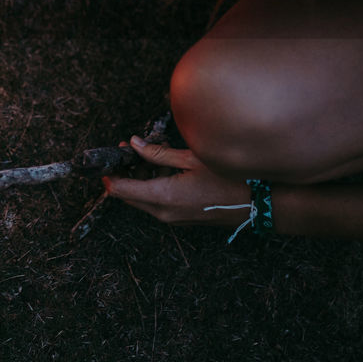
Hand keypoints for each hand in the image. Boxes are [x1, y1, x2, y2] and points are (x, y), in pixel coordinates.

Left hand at [104, 137, 252, 226]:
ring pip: (141, 198)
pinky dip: (152, 185)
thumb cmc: (228, 180)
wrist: (255, 206)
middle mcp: (162, 212)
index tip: (107, 157)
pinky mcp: (179, 218)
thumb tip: (134, 143)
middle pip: (127, 194)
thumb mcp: (191, 159)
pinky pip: (155, 202)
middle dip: (123, 172)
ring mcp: (171, 218)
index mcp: (163, 196)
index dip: (108, 173)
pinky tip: (164, 168)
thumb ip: (158, 153)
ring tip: (147, 154)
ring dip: (139, 178)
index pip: (119, 189)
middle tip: (127, 150)